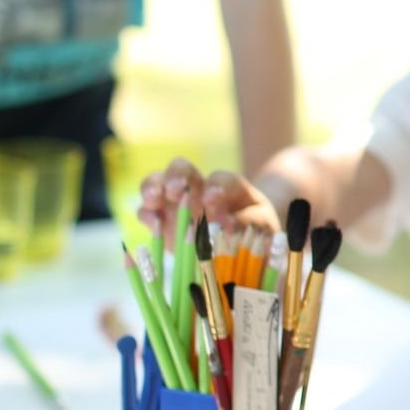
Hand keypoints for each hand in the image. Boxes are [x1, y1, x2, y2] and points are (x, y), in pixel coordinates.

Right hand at [137, 158, 278, 239]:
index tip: (212, 200)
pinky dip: (146, 215)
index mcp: (226, 186)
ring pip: (157, 183)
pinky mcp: (162, 221)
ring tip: (153, 200)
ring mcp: (176, 202)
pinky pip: (147, 212)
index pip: (220, 180)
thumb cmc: (254, 227)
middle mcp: (197, 187)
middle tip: (176, 190)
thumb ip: (251, 222)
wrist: (240, 241)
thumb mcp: (263, 224)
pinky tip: (152, 223)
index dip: (215, 188)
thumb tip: (231, 226)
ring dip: (152, 188)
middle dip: (177, 175)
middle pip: (181, 168)